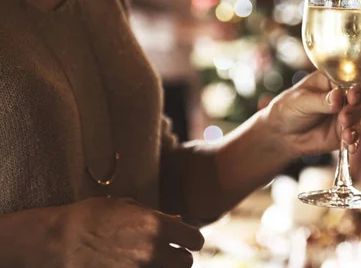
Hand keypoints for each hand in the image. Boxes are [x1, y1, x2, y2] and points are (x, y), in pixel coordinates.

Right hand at [63, 197, 203, 267]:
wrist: (59, 241)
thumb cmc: (91, 216)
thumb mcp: (126, 206)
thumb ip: (156, 215)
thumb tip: (178, 220)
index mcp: (157, 225)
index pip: (194, 239)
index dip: (191, 239)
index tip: (185, 239)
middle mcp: (153, 250)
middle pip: (186, 262)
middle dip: (179, 256)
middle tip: (169, 252)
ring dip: (166, 267)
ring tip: (154, 260)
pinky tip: (138, 266)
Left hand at [266, 71, 360, 157]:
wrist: (282, 135)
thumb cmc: (288, 109)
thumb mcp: (300, 102)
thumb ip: (320, 100)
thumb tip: (338, 97)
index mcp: (332, 80)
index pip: (352, 78)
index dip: (357, 86)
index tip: (352, 96)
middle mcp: (343, 95)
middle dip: (355, 109)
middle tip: (344, 118)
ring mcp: (345, 114)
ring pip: (360, 117)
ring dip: (355, 125)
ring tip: (345, 134)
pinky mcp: (345, 132)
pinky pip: (355, 136)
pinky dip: (355, 141)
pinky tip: (350, 147)